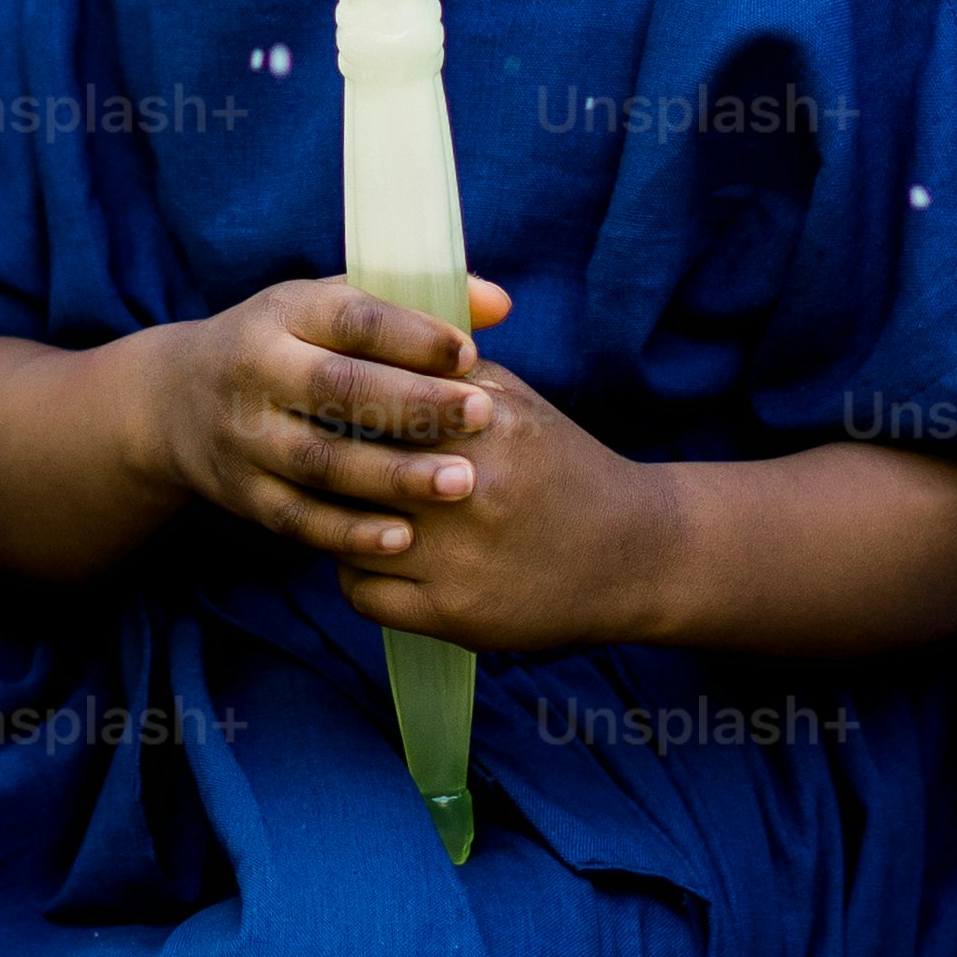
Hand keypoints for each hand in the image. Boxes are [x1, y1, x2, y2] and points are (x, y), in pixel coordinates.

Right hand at [126, 274, 502, 557]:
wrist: (174, 401)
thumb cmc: (287, 346)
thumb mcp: (330, 308)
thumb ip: (413, 306)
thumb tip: (500, 304)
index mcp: (283, 313)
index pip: (348, 318)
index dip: (409, 335)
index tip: (469, 353)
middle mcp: (255, 370)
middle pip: (336, 388)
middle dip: (412, 403)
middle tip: (482, 415)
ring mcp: (243, 436)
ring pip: (320, 460)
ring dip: (392, 475)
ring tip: (460, 483)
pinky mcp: (241, 494)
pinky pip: (298, 519)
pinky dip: (350, 532)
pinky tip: (405, 537)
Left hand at [326, 312, 689, 662]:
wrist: (633, 552)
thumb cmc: (560, 465)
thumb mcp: (514, 401)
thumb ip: (443, 371)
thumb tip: (362, 344)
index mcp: (482, 423)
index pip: (372, 406)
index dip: (340, 409)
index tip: (329, 412)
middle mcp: (468, 489)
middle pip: (350, 468)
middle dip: (331, 465)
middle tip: (324, 462)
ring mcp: (458, 557)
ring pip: (343, 533)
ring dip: (338, 524)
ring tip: (352, 511)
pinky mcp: (453, 612)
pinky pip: (360, 590)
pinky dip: (358, 574)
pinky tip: (379, 558)